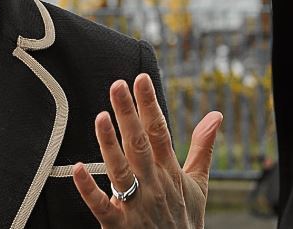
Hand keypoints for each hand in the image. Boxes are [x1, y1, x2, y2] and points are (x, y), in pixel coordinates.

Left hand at [72, 73, 222, 227]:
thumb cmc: (184, 221)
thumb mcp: (198, 184)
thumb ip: (202, 148)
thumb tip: (215, 115)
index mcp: (169, 172)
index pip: (159, 131)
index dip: (149, 104)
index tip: (140, 78)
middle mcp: (154, 185)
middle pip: (139, 144)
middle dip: (128, 113)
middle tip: (117, 85)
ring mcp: (136, 206)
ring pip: (121, 170)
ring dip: (110, 144)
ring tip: (101, 117)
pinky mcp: (119, 225)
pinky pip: (102, 206)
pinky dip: (89, 189)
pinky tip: (77, 168)